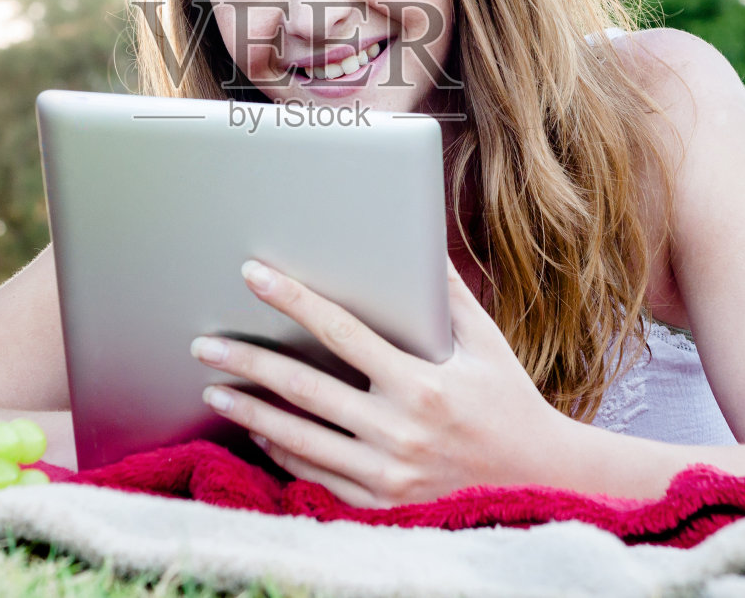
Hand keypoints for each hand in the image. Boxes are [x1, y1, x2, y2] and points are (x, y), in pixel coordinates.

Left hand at [190, 256, 565, 506]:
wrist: (540, 480)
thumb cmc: (509, 401)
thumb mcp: (487, 343)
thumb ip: (447, 295)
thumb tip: (418, 241)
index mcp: (423, 384)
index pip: (341, 331)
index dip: (293, 300)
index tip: (254, 275)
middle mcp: (400, 431)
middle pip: (303, 390)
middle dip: (247, 362)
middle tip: (204, 342)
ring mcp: (387, 474)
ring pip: (299, 438)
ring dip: (250, 413)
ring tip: (214, 388)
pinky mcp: (381, 504)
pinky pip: (316, 475)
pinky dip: (281, 452)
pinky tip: (257, 432)